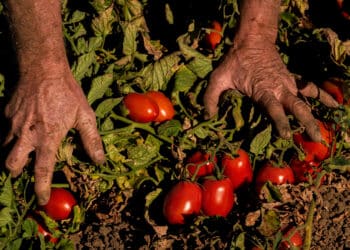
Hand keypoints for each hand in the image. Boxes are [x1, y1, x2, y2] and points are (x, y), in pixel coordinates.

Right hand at [4, 71, 104, 204]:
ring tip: (20, 156)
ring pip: (2, 150)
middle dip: (16, 173)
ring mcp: (13, 125)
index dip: (41, 188)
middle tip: (24, 173)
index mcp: (48, 137)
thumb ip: (91, 140)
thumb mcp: (84, 116)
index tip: (41, 200)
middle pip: (11, 165)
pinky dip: (8, 138)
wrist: (43, 69)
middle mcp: (27, 135)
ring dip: (10, 157)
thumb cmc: (67, 93)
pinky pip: (2, 133)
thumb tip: (99, 160)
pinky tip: (19, 133)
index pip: (42, 170)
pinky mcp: (6, 115)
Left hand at [203, 41, 338, 140]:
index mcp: (263, 90)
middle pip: (298, 107)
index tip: (287, 135)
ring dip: (315, 114)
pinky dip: (322, 95)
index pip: (274, 109)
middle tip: (315, 140)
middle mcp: (279, 88)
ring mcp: (287, 83)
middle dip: (307, 123)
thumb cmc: (234, 61)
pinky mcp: (291, 79)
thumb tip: (208, 117)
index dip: (281, 122)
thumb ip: (211, 98)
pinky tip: (333, 104)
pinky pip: (309, 88)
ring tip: (324, 131)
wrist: (252, 40)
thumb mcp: (218, 78)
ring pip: (306, 100)